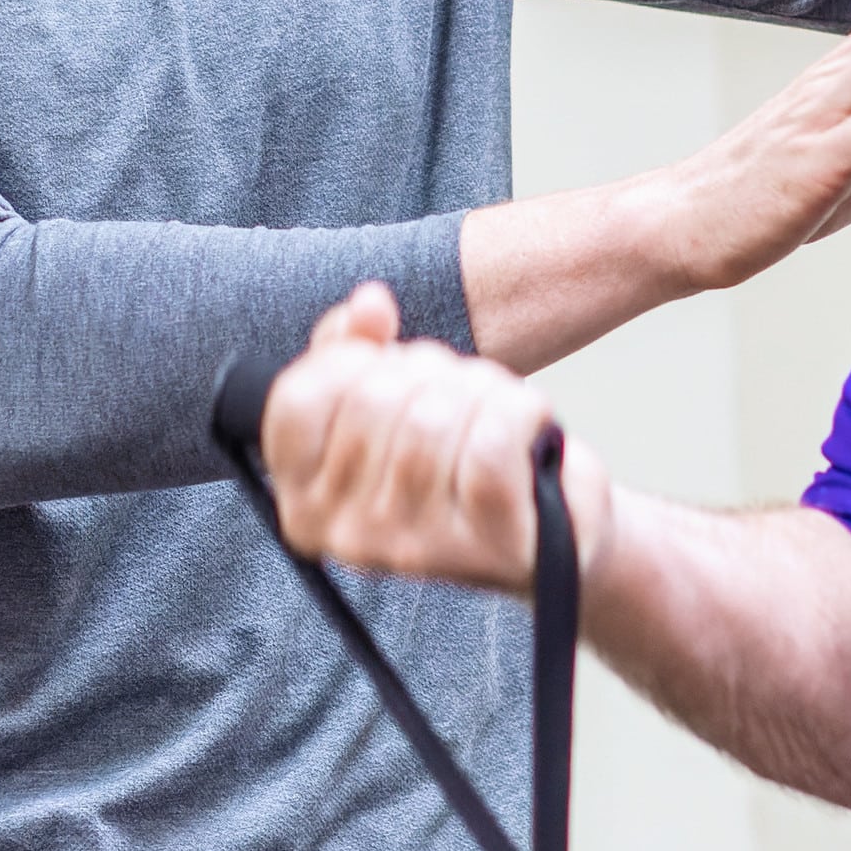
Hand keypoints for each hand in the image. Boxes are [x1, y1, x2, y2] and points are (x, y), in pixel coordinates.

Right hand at [256, 283, 609, 601]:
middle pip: (374, 397)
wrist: (554, 537)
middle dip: (429, 369)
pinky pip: (491, 445)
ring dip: (481, 389)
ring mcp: (416, 547)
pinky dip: (521, 413)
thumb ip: (358, 353)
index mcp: (306, 505)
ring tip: (496, 409)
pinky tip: (531, 426)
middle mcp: (349, 536)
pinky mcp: (486, 547)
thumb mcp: (395, 409)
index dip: (350, 359)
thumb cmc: (463, 466)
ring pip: (435, 417)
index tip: (391, 369)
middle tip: (459, 392)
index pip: (296, 400)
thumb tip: (369, 303)